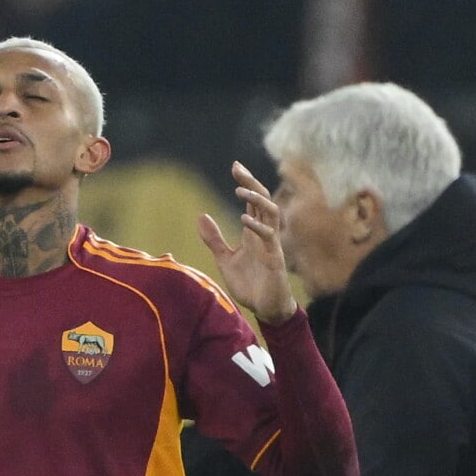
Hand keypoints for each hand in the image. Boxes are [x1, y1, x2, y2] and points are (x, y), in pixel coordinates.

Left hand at [198, 162, 297, 324]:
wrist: (265, 309)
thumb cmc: (250, 285)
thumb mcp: (225, 259)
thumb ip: (214, 240)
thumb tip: (201, 216)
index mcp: (254, 232)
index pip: (252, 201)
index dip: (246, 182)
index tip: (235, 166)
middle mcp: (265, 234)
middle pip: (263, 200)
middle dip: (251, 182)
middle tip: (237, 167)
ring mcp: (271, 244)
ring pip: (270, 213)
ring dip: (256, 200)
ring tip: (240, 189)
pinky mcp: (275, 258)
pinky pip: (270, 237)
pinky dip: (257, 227)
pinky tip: (244, 219)